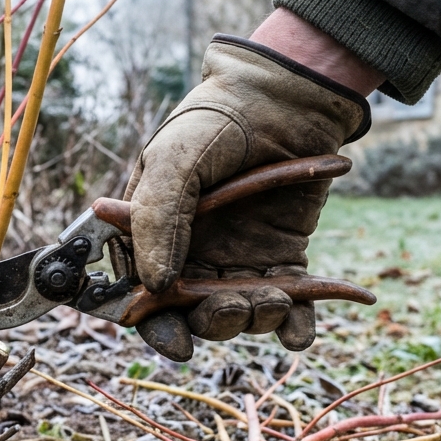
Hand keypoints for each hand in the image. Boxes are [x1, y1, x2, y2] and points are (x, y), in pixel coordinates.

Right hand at [124, 23, 371, 360]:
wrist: (288, 97)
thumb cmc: (218, 121)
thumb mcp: (173, 160)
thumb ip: (156, 221)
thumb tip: (154, 285)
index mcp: (152, 234)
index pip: (142, 293)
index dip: (155, 325)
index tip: (178, 343)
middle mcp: (192, 253)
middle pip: (192, 314)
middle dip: (213, 322)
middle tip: (233, 305)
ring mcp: (238, 259)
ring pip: (239, 313)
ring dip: (254, 319)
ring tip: (274, 298)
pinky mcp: (283, 258)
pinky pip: (288, 306)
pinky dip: (295, 326)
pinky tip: (298, 329)